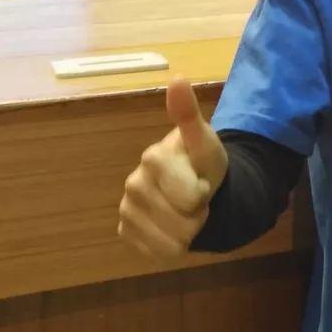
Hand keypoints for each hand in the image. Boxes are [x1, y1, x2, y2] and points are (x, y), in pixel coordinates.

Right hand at [118, 79, 228, 258]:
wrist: (194, 183)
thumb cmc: (201, 160)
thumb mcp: (204, 140)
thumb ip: (189, 114)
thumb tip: (177, 78)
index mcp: (152, 157)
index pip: (191, 197)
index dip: (205, 192)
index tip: (202, 178)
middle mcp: (132, 183)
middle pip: (183, 221)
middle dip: (199, 212)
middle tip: (196, 194)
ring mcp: (127, 209)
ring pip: (172, 241)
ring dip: (189, 230)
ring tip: (187, 209)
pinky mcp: (126, 231)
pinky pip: (158, 252)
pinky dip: (174, 244)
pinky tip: (173, 224)